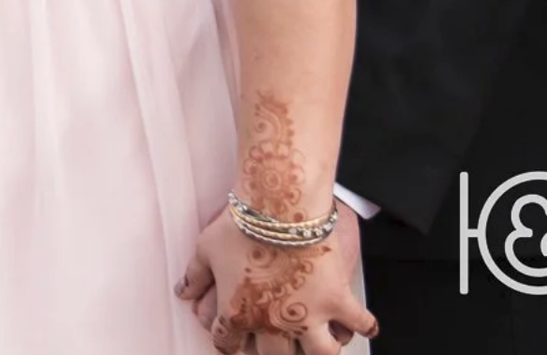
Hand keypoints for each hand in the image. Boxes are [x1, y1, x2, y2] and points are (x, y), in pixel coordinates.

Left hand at [179, 203, 377, 353]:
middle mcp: (275, 322)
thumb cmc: (240, 224)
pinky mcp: (337, 299)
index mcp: (237, 313)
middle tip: (279, 348)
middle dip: (274, 354)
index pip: (228, 343)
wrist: (279, 206)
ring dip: (320, 352)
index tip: (234, 344)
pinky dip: (363, 326)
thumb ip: (194, 276)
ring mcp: (309, 314)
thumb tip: (182, 291)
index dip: (229, 345)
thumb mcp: (206, 249)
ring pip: (320, 354)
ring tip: (320, 346)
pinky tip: (363, 326)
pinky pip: (359, 323)